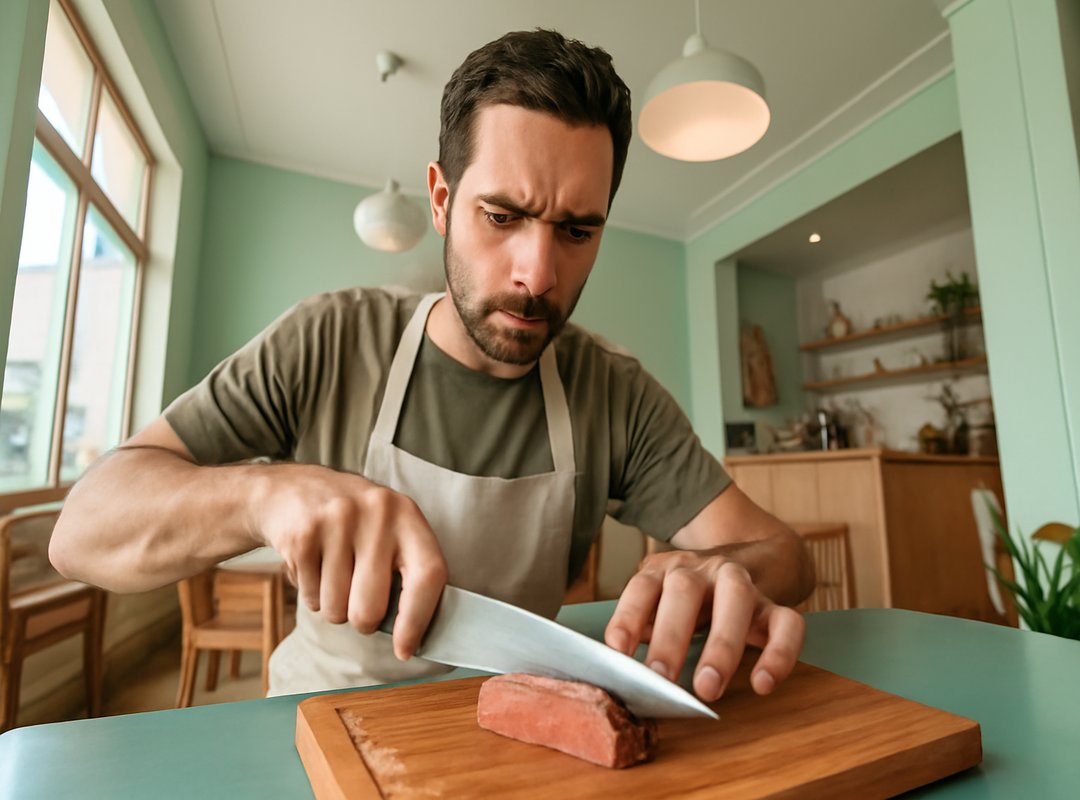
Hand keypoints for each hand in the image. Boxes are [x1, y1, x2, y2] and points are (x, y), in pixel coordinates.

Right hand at [249, 463, 447, 659]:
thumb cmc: (353, 523)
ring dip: (333, 606)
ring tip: (332, 571)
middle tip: (358, 598)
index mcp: (408, 515)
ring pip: (337, 609)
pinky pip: (310, 599)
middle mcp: (378, 512)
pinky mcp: (303, 535)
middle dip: (363, 620)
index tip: (405, 650)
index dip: (418, 619)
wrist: (293, 489)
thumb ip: (407, 572)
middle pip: (371, 607)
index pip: (428, 574)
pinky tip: (313, 564)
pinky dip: (311, 594)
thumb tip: (413, 636)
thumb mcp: (388, 530)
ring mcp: (338, 520)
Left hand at [604, 549, 804, 701]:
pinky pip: (787, 624)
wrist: (758, 557)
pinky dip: (779, 654)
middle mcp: (704, 570)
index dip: (628, 617)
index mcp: (668, 570)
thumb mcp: (662, 598)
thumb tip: (620, 666)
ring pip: (736, 599)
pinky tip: (763, 683)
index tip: (617, 652)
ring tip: (708, 688)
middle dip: (671, 635)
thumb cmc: (695, 596)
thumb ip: (644, 624)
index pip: (642, 587)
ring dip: (721, 644)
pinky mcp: (775, 606)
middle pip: (685, 590)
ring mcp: (743, 584)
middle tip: (660, 678)